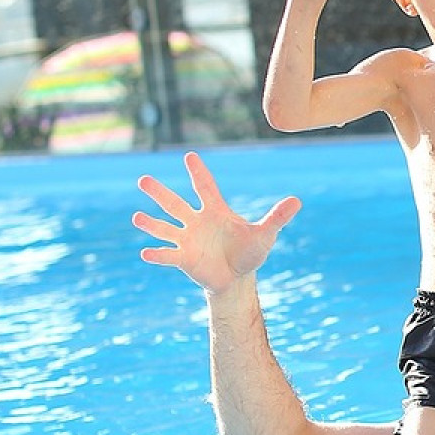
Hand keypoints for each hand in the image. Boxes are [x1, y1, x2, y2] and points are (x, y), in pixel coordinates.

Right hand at [134, 151, 300, 292]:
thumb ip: (277, 218)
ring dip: (152, 224)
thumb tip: (297, 201)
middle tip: (143, 179)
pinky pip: (168, 255)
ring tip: (137, 217)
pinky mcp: (184, 259)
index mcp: (216, 212)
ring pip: (166, 228)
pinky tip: (146, 252)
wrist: (237, 278)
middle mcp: (197, 222)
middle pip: (175, 204)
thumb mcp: (265, 235)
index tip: (189, 156)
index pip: (205, 188)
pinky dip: (158, 254)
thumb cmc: (249, 252)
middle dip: (160, 193)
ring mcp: (188, 240)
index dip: (199, 173)